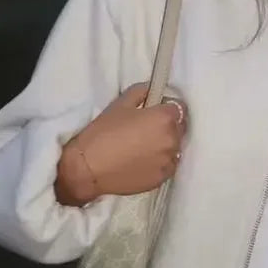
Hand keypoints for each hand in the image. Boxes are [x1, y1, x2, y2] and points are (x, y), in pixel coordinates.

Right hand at [55, 83, 186, 205]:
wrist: (88, 168)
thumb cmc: (103, 132)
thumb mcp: (121, 103)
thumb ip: (142, 91)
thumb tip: (153, 90)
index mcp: (164, 118)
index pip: (179, 107)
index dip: (166, 107)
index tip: (155, 110)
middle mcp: (172, 139)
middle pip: (179, 127)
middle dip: (168, 125)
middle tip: (147, 128)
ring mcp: (169, 160)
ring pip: (175, 147)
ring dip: (165, 144)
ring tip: (144, 146)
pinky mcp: (162, 177)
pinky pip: (169, 164)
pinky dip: (161, 161)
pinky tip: (144, 160)